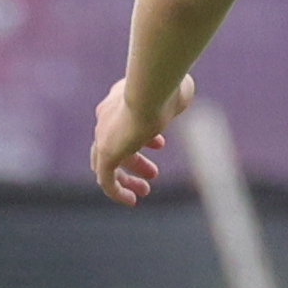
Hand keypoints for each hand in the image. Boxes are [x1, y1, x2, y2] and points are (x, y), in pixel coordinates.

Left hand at [87, 74, 189, 203]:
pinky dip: (117, 192)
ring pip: (107, 163)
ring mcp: (103, 135)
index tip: (159, 145)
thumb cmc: (168, 87)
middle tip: (153, 173)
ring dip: (127, 177)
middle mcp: (107, 116)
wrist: (151, 89)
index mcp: (120, 99)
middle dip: (135, 160)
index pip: (122, 121)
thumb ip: (176, 92)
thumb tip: (184, 91)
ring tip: (146, 189)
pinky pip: (105, 180)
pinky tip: (132, 200)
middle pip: (113, 144)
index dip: (141, 136)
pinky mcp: (106, 153)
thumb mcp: (176, 88)